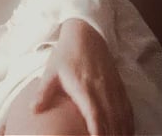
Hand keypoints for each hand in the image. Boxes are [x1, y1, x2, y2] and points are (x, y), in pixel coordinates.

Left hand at [33, 18, 133, 135]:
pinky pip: (128, 112)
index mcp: (85, 88)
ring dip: (121, 133)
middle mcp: (103, 91)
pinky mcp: (120, 88)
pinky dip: (128, 126)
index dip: (98, 133)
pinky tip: (126, 134)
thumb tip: (33, 110)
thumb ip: (43, 92)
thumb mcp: (51, 71)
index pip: (95, 116)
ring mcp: (114, 90)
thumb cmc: (66, 54)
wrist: (86, 34)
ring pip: (122, 119)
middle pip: (112, 122)